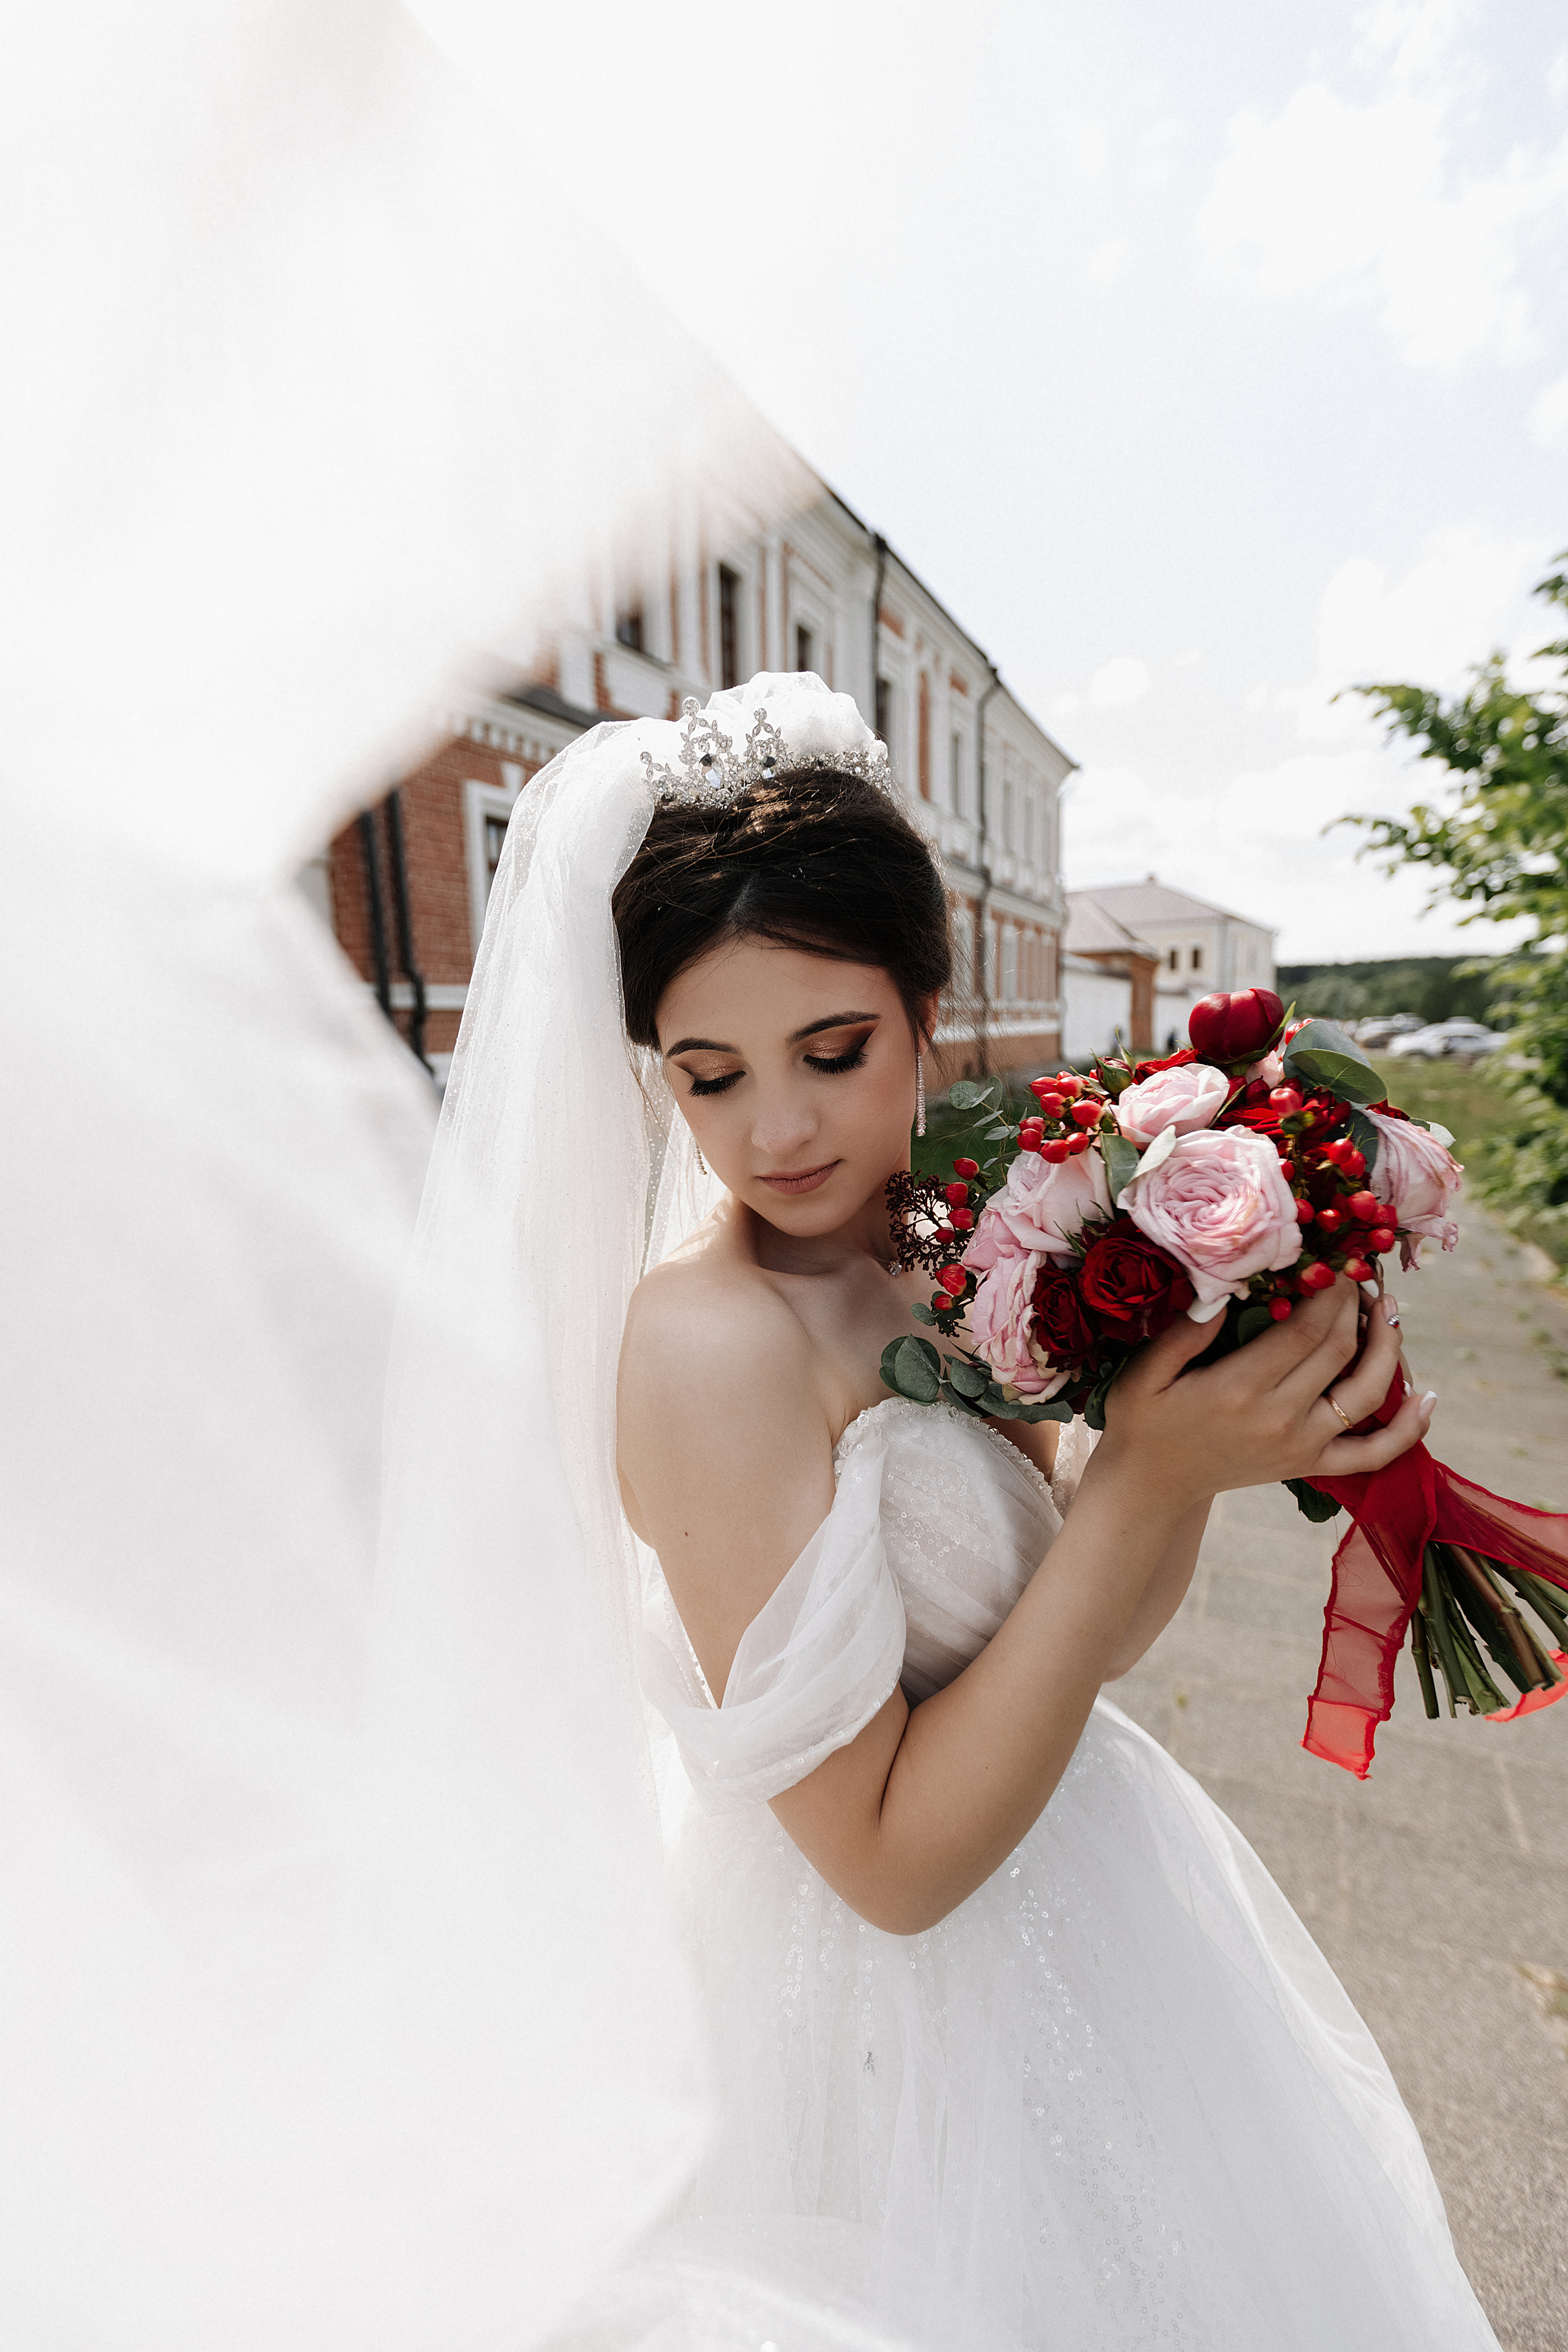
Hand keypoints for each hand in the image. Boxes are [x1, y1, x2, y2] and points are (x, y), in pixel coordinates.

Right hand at [1098, 1279, 1432, 1510]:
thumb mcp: (1144, 1373)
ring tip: (1388, 1309)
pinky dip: (1409, 1430)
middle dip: (1356, 1304)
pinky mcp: (1311, 1465)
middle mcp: (1281, 1419)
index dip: (1330, 1290)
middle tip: (1355, 1271)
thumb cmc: (1142, 1421)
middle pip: (1341, 1351)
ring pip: (1369, 1393)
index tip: (1334, 1257)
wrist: (1150, 1487)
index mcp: (1240, 1389)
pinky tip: (1427, 1399)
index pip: (1307, 1329)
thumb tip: (1225, 1290)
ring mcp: (1303, 1446)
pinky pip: (1374, 1453)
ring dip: (1388, 1347)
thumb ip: (1183, 1333)